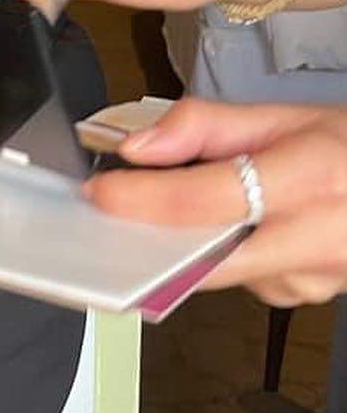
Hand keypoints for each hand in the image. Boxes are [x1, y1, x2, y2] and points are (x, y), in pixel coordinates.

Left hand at [84, 97, 346, 306]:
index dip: (139, 199)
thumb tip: (139, 146)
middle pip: (196, 258)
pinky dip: (224, 255)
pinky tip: (241, 230)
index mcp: (307, 178)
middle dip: (146, 242)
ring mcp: (308, 278)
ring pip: (213, 272)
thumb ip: (206, 126)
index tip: (101, 193)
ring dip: (187, 245)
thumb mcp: (287, 116)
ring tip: (196, 206)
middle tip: (114, 219)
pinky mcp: (300, 296)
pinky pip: (238, 280)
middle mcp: (311, 237)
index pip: (200, 200)